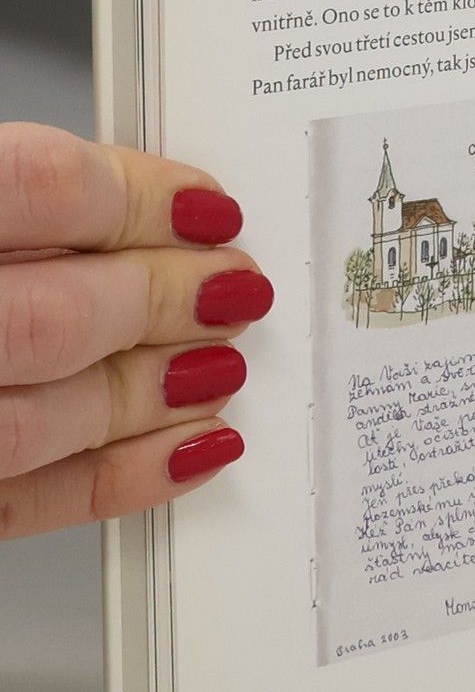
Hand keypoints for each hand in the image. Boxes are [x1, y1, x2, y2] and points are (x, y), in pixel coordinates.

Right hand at [0, 123, 270, 539]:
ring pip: (45, 414)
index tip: (210, 208)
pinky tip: (193, 447)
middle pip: (57, 313)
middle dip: (167, 298)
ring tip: (222, 365)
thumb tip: (139, 204)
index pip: (40, 188)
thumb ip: (19, 200)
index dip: (143, 196)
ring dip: (152, 388)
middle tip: (237, 289)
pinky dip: (119, 477)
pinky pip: (23, 503)